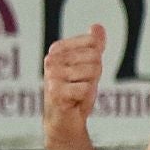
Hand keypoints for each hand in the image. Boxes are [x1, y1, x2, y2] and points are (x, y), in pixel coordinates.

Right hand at [42, 23, 105, 149]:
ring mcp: (51, 75)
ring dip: (89, 86)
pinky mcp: (55, 92)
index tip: (83, 73)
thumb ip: (94, 46)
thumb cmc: (76, 93)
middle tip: (80, 86)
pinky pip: (86, 88)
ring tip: (77, 94)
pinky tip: (74, 102)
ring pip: (92, 72)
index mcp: (57, 49)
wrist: (64, 122)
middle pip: (94, 57)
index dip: (96, 60)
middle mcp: (51, 59)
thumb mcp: (89, 66)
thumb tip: (97, 26)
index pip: (93, 43)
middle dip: (94, 75)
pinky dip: (85, 98)